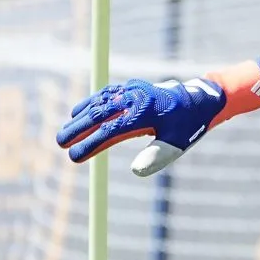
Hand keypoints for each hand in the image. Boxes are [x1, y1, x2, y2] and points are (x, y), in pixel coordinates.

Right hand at [56, 60, 259, 176]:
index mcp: (144, 113)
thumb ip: (158, 156)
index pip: (110, 131)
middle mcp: (134, 99)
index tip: (74, 157)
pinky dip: (90, 102)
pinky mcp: (131, 87)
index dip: (90, 144)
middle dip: (77, 130)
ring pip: (99, 102)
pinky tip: (78, 111)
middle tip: (59, 144)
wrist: (199, 99)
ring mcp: (131, 90)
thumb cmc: (188, 124)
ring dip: (81, 116)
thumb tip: (136, 171)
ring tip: (66, 132)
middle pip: (98, 114)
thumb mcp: (177, 143)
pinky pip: (105, 94)